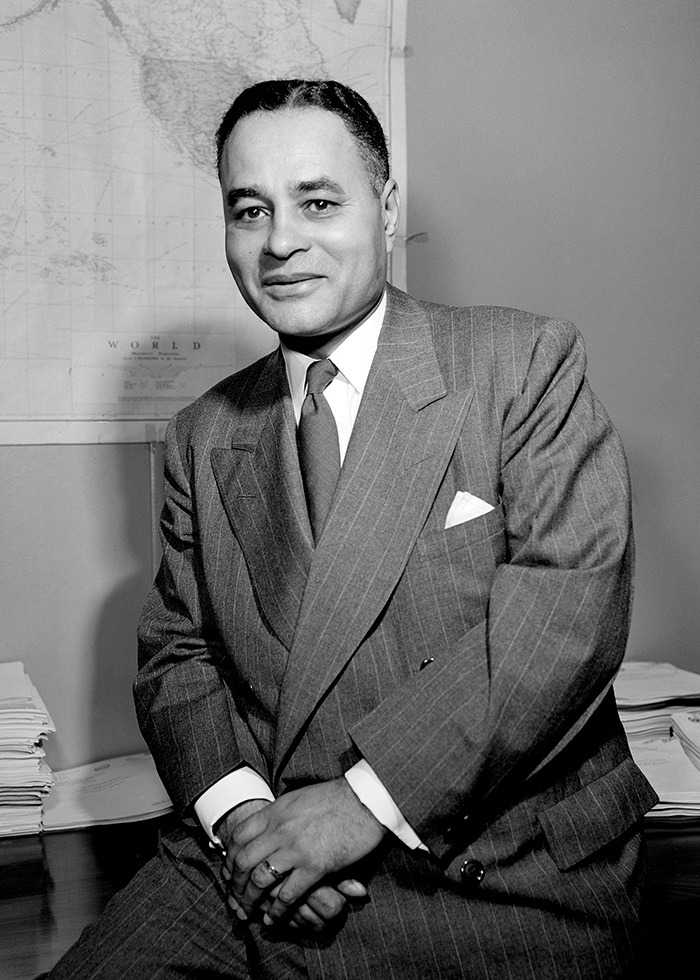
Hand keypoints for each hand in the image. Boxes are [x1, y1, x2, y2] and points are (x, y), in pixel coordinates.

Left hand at [225, 778, 385, 926]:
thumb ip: (280, 814)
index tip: (229, 869)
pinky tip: (272, 918)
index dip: (230, 856)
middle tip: (234, 896)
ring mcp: (296, 848)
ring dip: (250, 899)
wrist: (364, 799)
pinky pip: (288, 893)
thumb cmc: (335, 798)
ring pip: (260, 880)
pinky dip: (276, 910)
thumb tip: (267, 823)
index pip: (240, 836)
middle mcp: (280, 830)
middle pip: (244, 861)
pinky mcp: (315, 865)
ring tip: (248, 911)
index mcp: (275, 812)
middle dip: (235, 883)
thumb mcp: (299, 799)